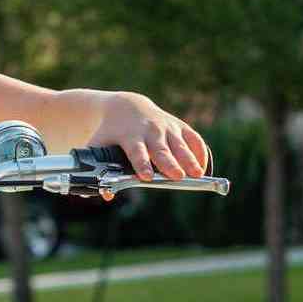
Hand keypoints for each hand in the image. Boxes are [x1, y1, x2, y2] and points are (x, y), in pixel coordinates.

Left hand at [86, 91, 208, 200]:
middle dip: (170, 163)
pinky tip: (203, 166)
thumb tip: (106, 194)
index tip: (147, 176)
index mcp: (130, 137)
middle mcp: (151, 131)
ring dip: (190, 159)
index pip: (136, 152)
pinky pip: (193, 138)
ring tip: (198, 174)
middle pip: (162, 149)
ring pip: (180, 144)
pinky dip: (200, 151)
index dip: (141, 164)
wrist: (127, 106)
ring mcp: (167, 127)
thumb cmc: (113, 132)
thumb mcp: (101, 146)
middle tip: (178, 177)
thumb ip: (100, 170)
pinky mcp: (179, 126)